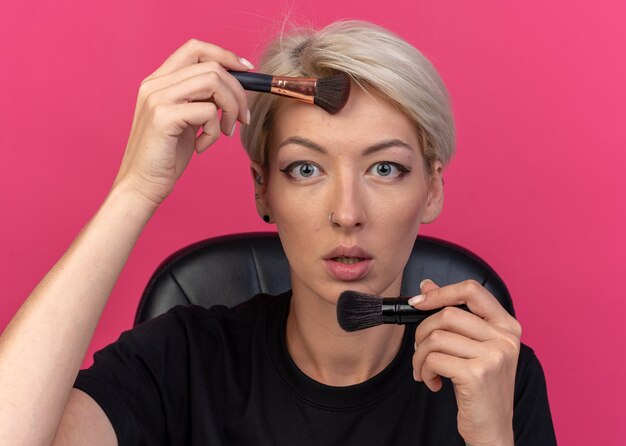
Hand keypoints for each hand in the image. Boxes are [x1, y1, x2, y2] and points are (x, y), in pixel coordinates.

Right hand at [113, 39, 252, 207]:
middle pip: (212, 67)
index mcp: (158, 81)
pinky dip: (214, 131)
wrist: (141, 185)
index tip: (248, 71)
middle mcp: (155, 84)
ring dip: (231, 109)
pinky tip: (202, 146)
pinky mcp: (163, 117)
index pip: (196, 49)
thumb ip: (201, 99)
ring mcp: (157, 98)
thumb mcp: (187, 120)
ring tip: (225, 132)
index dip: (226, 56)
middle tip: (242, 119)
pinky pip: (208, 111)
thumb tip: (235, 86)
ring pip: (214, 83)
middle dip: (238, 92)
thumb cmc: (166, 157)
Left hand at [410, 279, 520, 445]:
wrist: (492, 429)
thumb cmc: (480, 387)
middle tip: (421, 350)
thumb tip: (427, 285)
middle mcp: (505, 338)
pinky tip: (433, 382)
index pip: (472, 290)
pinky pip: (434, 359)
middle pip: (447, 314)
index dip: (440, 292)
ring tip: (425, 370)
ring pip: (436, 337)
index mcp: (507, 325)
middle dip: (422, 331)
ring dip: (420, 356)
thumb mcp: (472, 347)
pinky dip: (424, 371)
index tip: (418, 302)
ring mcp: (494, 356)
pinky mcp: (477, 375)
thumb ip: (454, 315)